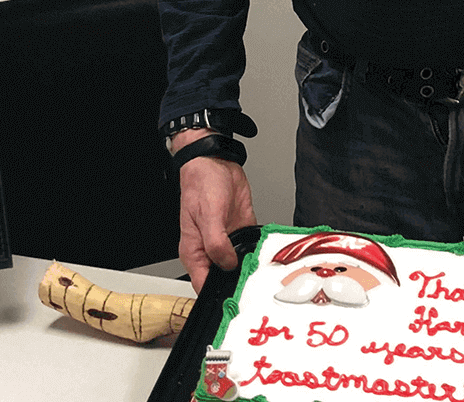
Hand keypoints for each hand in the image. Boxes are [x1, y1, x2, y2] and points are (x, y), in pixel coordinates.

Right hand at [173, 128, 256, 292]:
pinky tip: (268, 254)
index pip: (203, 285)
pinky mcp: (242, 231)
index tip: (233, 301)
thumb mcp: (208, 215)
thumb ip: (216, 243)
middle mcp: (211, 250)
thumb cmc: (201, 185)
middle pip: (224, 278)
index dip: (216, 296)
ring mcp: (227, 241)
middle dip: (238, 284)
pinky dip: (260, 252)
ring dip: (251, 268)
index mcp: (195, 252)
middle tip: (255, 288)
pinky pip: (252, 248)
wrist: (215, 162)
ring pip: (241, 265)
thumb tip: (228, 264)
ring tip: (265, 273)